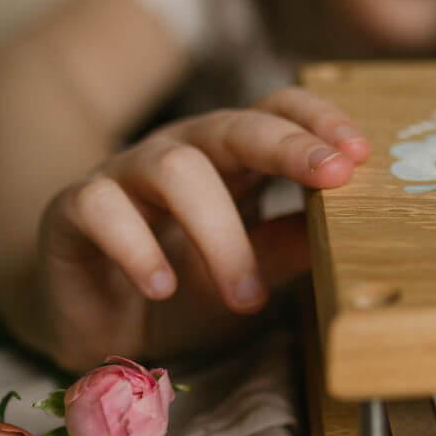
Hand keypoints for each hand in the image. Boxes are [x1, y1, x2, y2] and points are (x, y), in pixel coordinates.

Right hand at [37, 88, 369, 370]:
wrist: (103, 325)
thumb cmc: (190, 287)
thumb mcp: (254, 270)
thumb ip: (295, 244)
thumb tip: (359, 224)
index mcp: (234, 156)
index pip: (278, 109)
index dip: (319, 120)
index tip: (361, 154)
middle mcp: (183, 150)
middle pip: (236, 125)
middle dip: (290, 146)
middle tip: (335, 178)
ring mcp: (126, 173)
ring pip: (177, 169)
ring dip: (221, 234)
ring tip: (248, 298)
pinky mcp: (74, 207)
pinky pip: (102, 207)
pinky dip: (137, 247)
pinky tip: (163, 286)